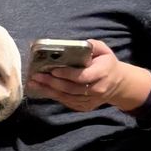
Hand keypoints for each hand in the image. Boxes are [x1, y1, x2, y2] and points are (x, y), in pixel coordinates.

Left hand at [28, 39, 150, 111]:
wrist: (117, 83)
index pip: (83, 76)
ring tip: (34, 83)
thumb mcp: (104, 50)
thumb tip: (76, 44)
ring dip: (48, 90)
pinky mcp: (85, 106)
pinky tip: (42, 89)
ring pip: (67, 97)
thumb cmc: (106, 63)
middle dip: (52, 82)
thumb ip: (92, 46)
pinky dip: (53, 96)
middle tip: (36, 76)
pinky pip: (67, 102)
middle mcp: (98, 89)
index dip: (67, 74)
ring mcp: (91, 100)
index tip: (53, 69)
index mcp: (103, 73)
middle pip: (71, 88)